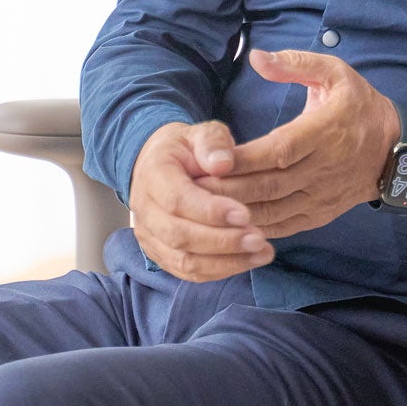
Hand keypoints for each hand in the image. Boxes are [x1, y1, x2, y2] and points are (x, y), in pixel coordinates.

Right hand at [127, 120, 273, 281]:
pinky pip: (188, 271)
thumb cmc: (187, 148)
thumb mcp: (201, 133)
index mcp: (153, 174)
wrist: (162, 164)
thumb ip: (213, 143)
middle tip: (259, 239)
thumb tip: (223, 164)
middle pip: (179, 235)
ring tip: (262, 252)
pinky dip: (220, 270)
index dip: (210, 211)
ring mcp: (149, 235)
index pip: (177, 199)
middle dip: (222, 241)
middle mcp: (144, 209)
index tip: (245, 214)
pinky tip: (248, 260)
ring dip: (225, 261)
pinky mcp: (161, 253)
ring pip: (183, 260)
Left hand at [201, 49, 400, 238]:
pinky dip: (256, 228)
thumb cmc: (360, 106)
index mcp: (325, 131)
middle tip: (190, 187)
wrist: (397, 149)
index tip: (213, 159)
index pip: (280, 149)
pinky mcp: (320, 213)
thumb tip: (256, 57)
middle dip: (228, 189)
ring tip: (200, 208)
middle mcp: (323, 168)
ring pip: (274, 210)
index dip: (246, 158)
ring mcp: (322, 195)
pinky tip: (229, 226)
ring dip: (236, 212)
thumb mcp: (335, 73)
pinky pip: (284, 225)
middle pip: (270, 184)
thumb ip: (295, 64)